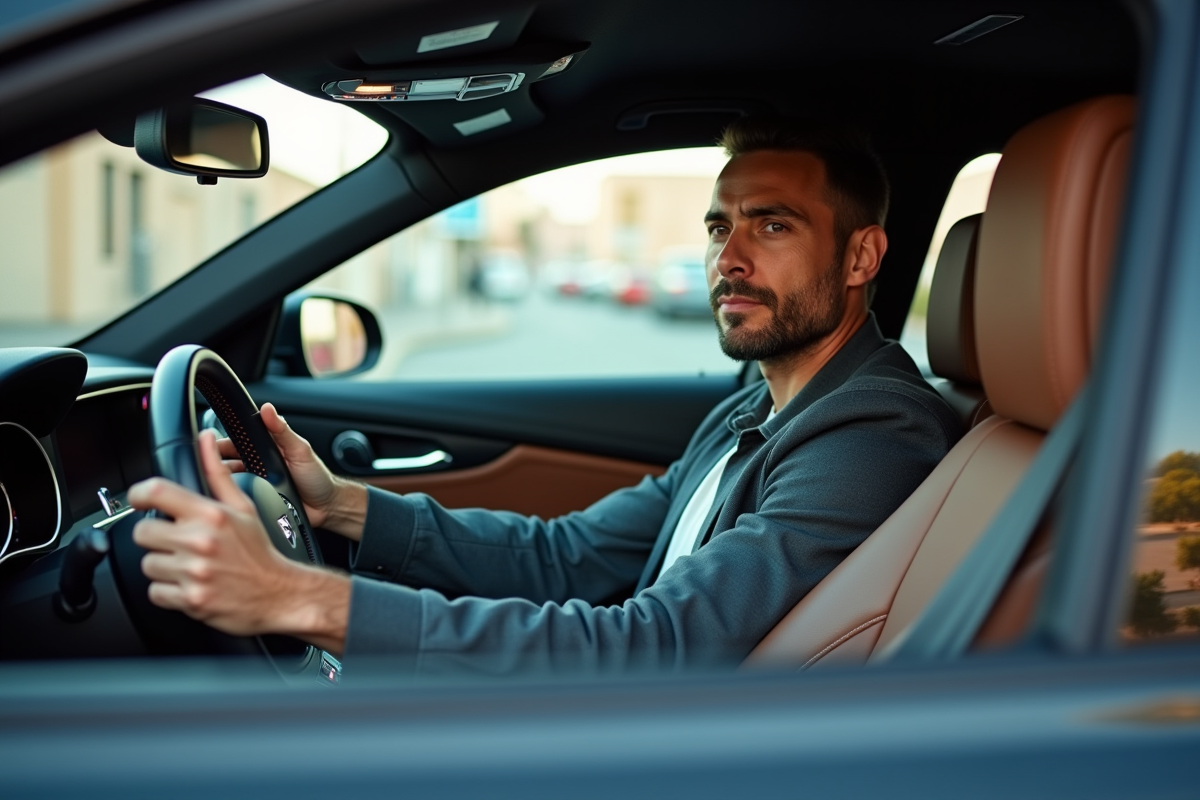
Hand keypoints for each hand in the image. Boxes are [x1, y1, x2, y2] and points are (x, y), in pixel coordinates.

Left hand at [128, 429, 350, 653]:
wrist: (279, 593)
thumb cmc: (259, 551)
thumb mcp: (242, 507)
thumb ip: (217, 473)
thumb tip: (205, 439)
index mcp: (211, 515)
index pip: (156, 492)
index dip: (139, 495)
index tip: (139, 501)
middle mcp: (200, 541)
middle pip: (143, 532)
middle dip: (156, 537)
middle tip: (177, 542)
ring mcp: (194, 572)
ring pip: (148, 564)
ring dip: (163, 567)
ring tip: (187, 566)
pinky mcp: (190, 600)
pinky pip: (155, 592)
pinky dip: (168, 592)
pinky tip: (189, 585)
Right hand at [216, 402, 367, 539]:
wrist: (327, 507)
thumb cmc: (316, 477)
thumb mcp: (300, 450)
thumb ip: (283, 431)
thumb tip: (267, 408)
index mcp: (265, 450)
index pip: (236, 441)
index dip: (220, 441)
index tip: (205, 440)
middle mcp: (256, 466)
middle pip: (226, 461)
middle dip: (213, 460)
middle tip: (203, 462)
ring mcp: (254, 485)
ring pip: (227, 480)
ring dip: (219, 479)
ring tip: (210, 479)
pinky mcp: (256, 502)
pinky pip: (237, 498)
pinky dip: (229, 496)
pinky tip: (223, 496)